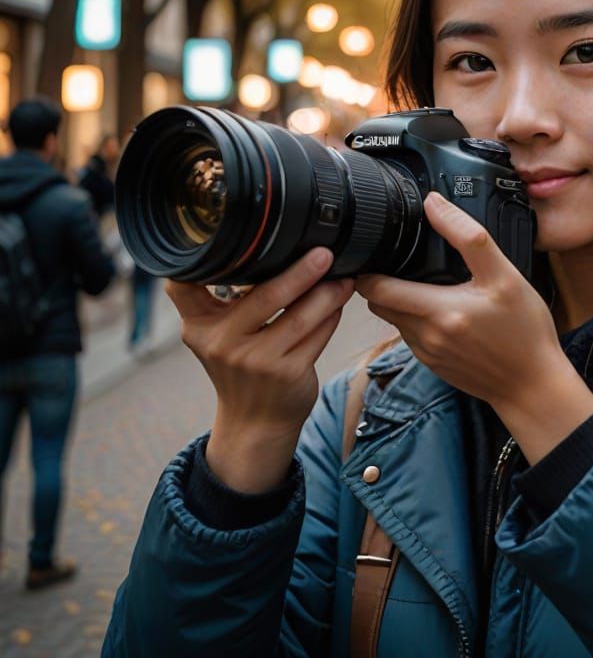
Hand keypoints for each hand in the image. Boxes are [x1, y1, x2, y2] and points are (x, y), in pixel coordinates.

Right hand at [166, 248, 354, 490]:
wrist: (254, 422)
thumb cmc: (241, 367)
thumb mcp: (217, 335)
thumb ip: (224, 299)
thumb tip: (268, 248)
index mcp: (199, 326)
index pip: (185, 287)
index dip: (200, 262)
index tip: (233, 235)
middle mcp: (222, 342)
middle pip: (265, 295)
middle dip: (299, 271)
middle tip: (323, 252)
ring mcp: (255, 361)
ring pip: (300, 315)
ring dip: (327, 292)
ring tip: (342, 276)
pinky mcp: (286, 373)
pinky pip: (317, 334)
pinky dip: (331, 315)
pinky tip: (339, 302)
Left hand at [356, 193, 592, 462]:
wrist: (534, 387)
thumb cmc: (525, 332)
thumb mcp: (505, 277)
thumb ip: (468, 238)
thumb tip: (434, 204)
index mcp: (437, 311)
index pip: (376, 289)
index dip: (368, 268)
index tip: (377, 251)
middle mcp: (424, 336)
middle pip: (379, 304)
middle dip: (379, 281)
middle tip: (395, 260)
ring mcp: (427, 353)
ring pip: (393, 320)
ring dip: (398, 301)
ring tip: (418, 281)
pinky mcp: (434, 365)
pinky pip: (410, 336)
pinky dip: (415, 319)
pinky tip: (441, 308)